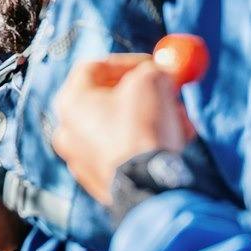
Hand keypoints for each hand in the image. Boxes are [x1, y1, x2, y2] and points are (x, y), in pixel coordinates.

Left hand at [51, 54, 195, 204]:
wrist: (147, 187)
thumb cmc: (142, 128)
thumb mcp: (152, 81)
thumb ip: (156, 68)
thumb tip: (165, 67)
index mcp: (71, 101)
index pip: (95, 69)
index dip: (129, 63)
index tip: (156, 65)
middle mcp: (69, 130)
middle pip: (109, 100)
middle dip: (145, 94)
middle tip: (170, 91)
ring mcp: (82, 159)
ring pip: (121, 129)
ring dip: (153, 120)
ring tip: (181, 121)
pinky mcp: (100, 182)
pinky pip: (124, 155)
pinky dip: (146, 147)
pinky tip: (172, 146)